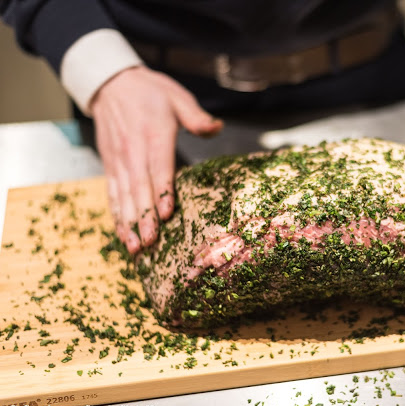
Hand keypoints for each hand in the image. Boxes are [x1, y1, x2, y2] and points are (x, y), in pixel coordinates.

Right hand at [91, 66, 223, 253]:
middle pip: (139, 187)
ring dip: (128, 222)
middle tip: (151, 241)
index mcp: (154, 134)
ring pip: (123, 195)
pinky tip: (122, 233)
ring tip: (134, 246)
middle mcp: (134, 150)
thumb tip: (216, 128)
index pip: (159, 167)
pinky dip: (116, 214)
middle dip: (144, 217)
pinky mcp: (110, 164)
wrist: (111, 83)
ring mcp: (119, 159)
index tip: (166, 213)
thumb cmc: (150, 92)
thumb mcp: (177, 96)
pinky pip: (112, 193)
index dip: (162, 191)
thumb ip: (196, 116)